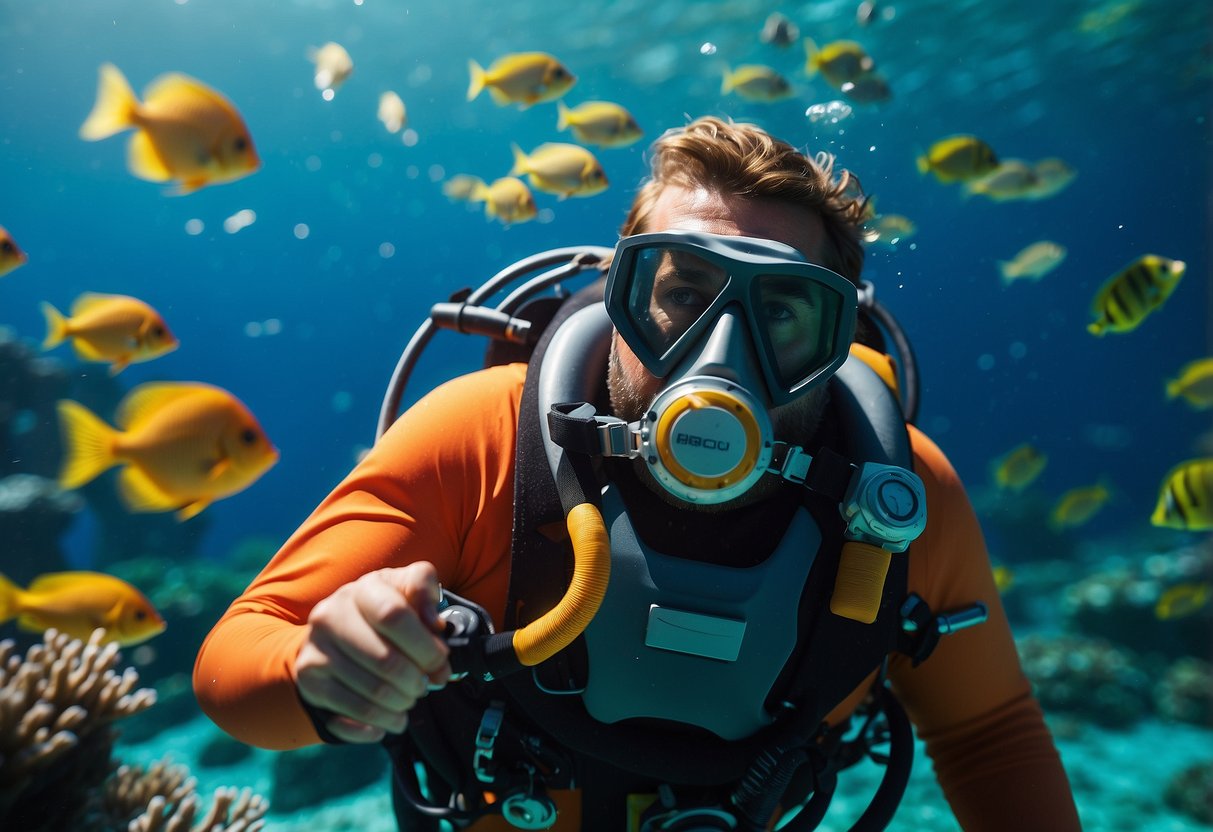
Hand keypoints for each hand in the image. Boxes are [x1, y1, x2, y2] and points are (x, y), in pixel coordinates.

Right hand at [294, 562, 451, 742]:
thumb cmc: (383, 611)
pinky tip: (393, 718)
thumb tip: (435, 625)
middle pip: (385, 660)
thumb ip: (424, 594)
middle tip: (425, 686)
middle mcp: (330, 616)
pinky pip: (353, 712)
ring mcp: (316, 650)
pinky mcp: (309, 681)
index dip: (425, 646)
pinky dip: (381, 722)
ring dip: (401, 703)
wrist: (337, 631)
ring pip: (371, 691)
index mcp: (362, 589)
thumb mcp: (406, 591)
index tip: (440, 662)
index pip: (394, 616)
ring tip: (409, 700)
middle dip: (415, 680)